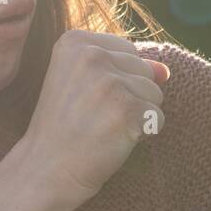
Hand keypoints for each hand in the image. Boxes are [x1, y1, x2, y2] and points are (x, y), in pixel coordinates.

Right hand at [19, 29, 169, 206]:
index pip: (128, 50)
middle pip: (144, 69)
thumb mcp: (83, 85)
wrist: (46, 170)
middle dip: (129, 96)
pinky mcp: (127, 109)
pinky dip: (143, 134)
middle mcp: (91, 54)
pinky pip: (158, 117)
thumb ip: (124, 68)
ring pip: (155, 92)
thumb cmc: (64, 128)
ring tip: (102, 127)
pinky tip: (112, 140)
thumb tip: (165, 70)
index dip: (116, 80)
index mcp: (74, 41)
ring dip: (137, 115)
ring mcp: (109, 81)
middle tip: (93, 117)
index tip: (86, 99)